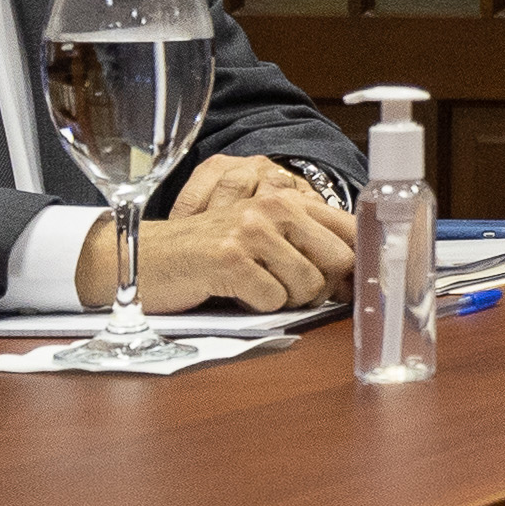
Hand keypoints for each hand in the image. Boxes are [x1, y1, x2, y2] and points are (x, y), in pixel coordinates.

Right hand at [81, 161, 355, 309]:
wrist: (146, 256)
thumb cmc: (211, 253)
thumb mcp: (263, 236)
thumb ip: (308, 244)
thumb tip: (358, 277)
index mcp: (288, 199)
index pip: (351, 229)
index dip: (358, 264)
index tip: (350, 286)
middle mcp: (273, 207)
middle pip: (338, 263)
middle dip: (320, 288)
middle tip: (287, 289)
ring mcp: (251, 232)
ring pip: (308, 286)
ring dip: (285, 299)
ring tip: (254, 286)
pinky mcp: (230, 259)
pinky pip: (273, 301)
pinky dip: (257, 306)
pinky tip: (235, 292)